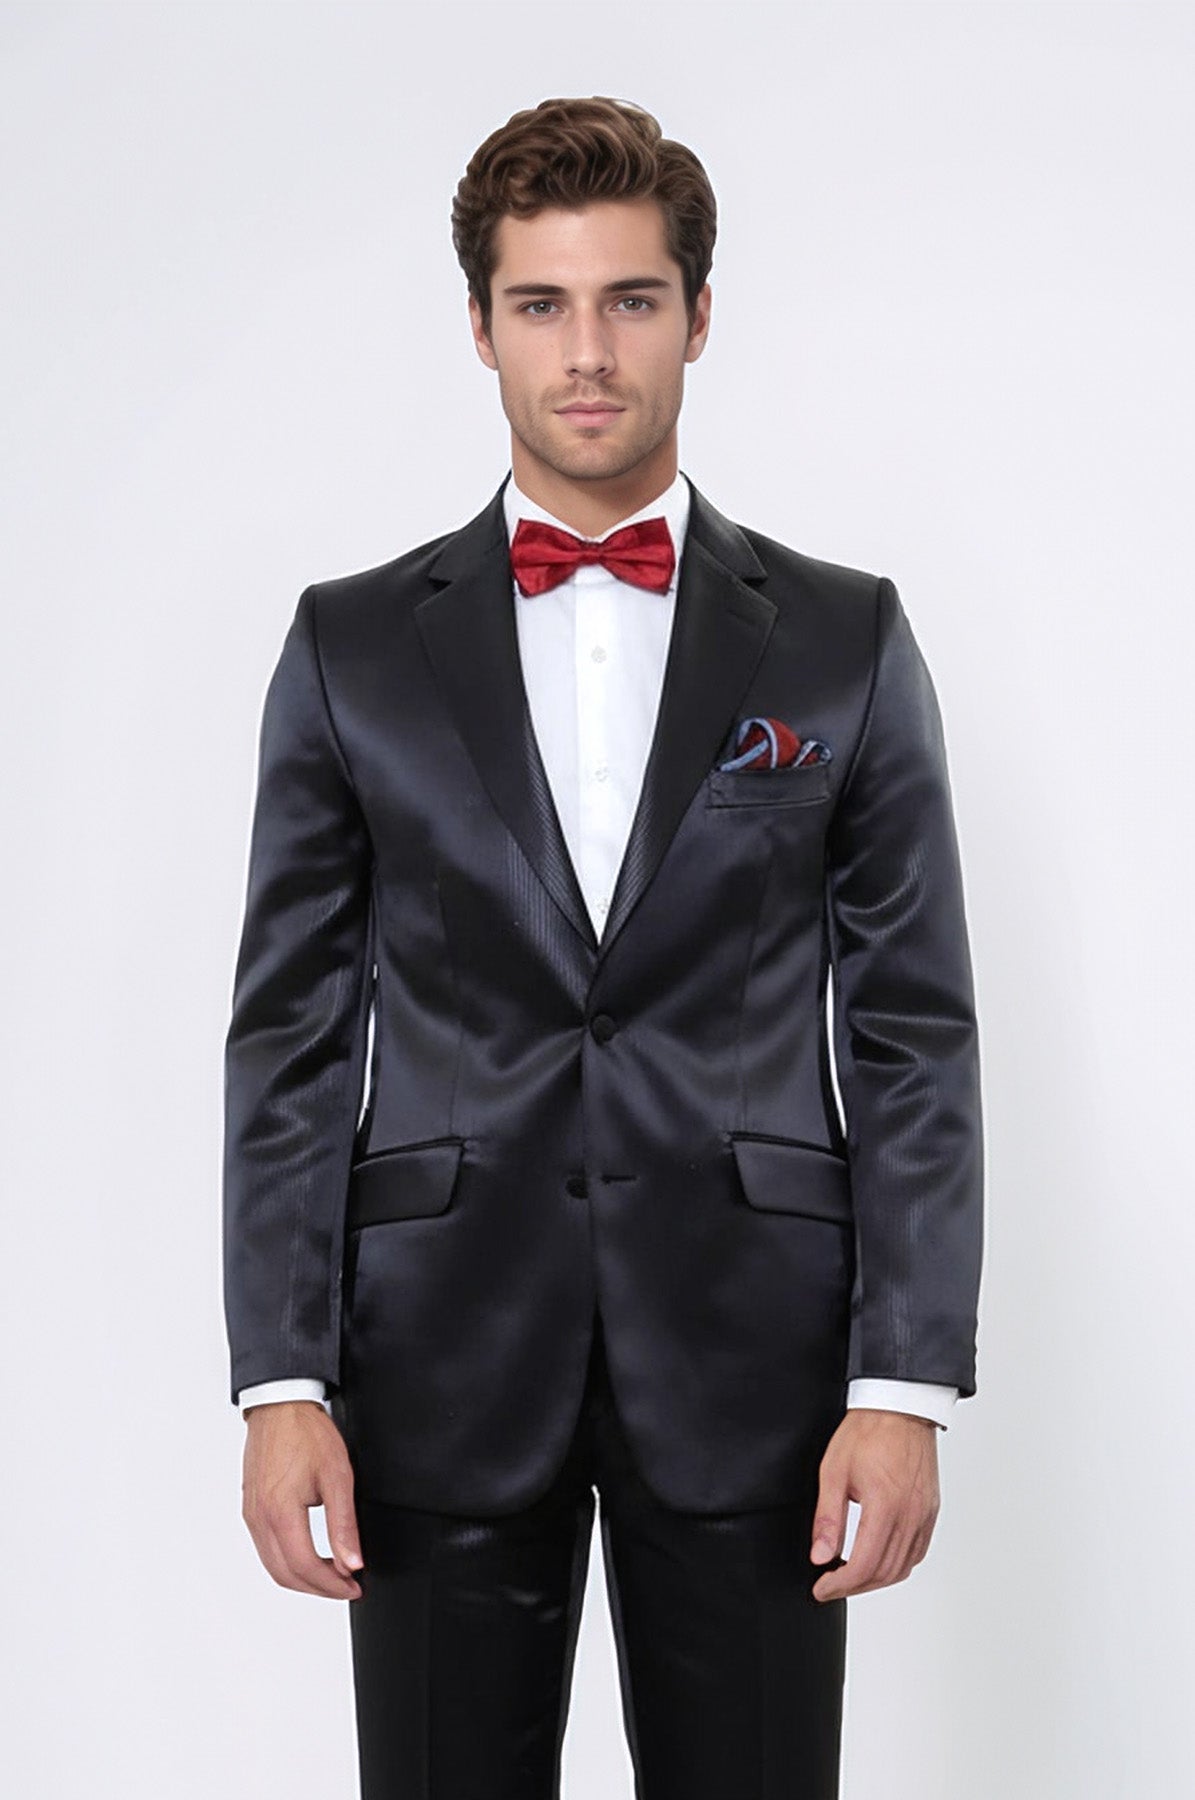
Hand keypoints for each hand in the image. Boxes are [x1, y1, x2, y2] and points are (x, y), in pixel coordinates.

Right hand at [241, 1400, 363, 1599]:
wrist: (280, 1406)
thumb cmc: (306, 1433)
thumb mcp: (337, 1476)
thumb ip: (343, 1524)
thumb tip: (352, 1562)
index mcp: (280, 1512)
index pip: (304, 1567)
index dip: (331, 1585)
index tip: (353, 1586)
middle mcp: (259, 1519)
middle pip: (285, 1575)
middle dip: (318, 1588)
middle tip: (346, 1586)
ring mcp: (251, 1515)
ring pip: (273, 1566)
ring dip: (302, 1578)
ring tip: (332, 1575)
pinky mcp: (250, 1509)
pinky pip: (265, 1549)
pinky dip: (287, 1562)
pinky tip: (309, 1556)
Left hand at [809, 1408, 939, 1601]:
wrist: (899, 1407)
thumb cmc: (867, 1432)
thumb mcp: (833, 1471)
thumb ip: (828, 1518)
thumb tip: (820, 1556)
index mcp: (885, 1506)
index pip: (863, 1565)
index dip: (839, 1585)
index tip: (821, 1588)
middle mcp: (910, 1515)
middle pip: (884, 1572)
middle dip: (854, 1586)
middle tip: (830, 1584)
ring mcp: (924, 1514)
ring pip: (903, 1567)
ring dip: (875, 1579)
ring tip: (850, 1575)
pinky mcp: (931, 1510)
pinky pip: (917, 1551)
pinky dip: (897, 1564)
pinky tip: (878, 1558)